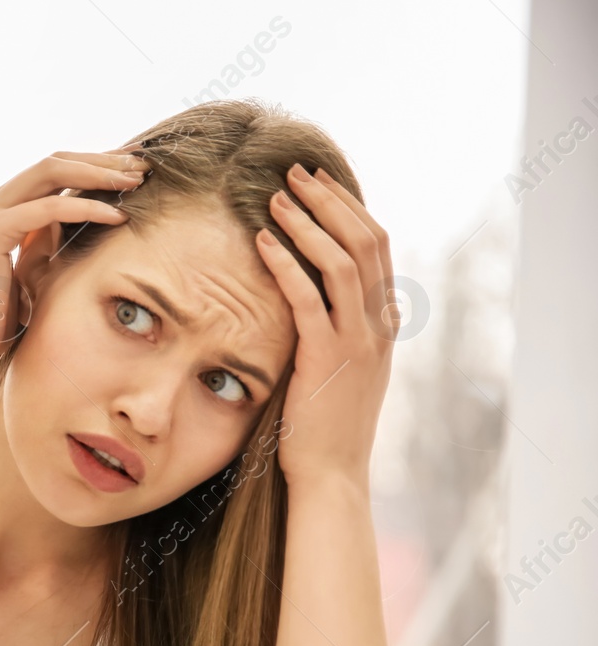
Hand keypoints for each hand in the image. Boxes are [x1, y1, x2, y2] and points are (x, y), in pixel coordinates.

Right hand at [0, 149, 146, 371]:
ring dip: (99, 173)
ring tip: (137, 181)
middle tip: (144, 165)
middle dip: (103, 160)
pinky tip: (117, 216)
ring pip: (52, 171)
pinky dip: (85, 207)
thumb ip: (44, 244)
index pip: (52, 172)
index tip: (132, 169)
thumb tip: (76, 230)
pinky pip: (48, 208)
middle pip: (56, 162)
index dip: (94, 165)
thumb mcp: (28, 271)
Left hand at [255, 164, 395, 491]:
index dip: (347, 208)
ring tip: (276, 197)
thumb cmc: (324, 425)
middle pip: (365, 240)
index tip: (316, 183)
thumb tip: (319, 300)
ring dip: (308, 222)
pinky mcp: (328, 357)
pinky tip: (263, 242)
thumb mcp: (341, 368)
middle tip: (296, 172)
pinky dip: (287, 264)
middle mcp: (378, 324)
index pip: (375, 246)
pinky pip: (309, 298)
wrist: (332, 474)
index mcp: (382, 321)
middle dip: (330, 200)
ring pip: (342, 261)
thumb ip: (338, 330)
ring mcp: (358, 340)